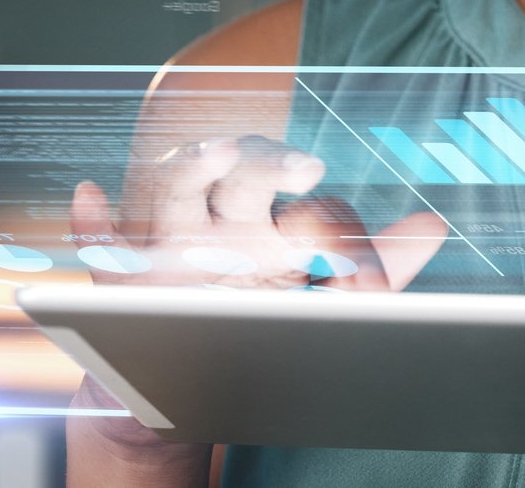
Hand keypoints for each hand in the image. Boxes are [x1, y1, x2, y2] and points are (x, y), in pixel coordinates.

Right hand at [63, 136, 448, 456]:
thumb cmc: (250, 315)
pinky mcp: (122, 281)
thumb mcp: (314, 291)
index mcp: (269, 220)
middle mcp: (218, 221)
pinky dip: (89, 222)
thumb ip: (375, 263)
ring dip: (188, 167)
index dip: (337, 223)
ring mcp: (168, 246)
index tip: (363, 264)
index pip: (302, 197)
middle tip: (303, 165)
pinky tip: (89, 198)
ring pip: (173, 191)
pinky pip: (97, 246)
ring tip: (211, 152)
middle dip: (266, 161)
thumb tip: (435, 224)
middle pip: (239, 172)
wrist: (181, 372)